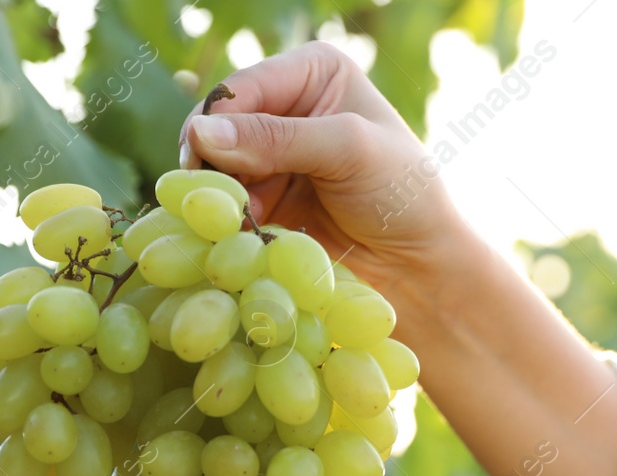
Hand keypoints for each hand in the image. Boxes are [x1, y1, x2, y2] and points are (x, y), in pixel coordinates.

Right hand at [178, 42, 474, 313]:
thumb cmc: (401, 194)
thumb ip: (277, 139)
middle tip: (213, 195)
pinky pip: (226, 199)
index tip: (200, 159)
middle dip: (212, 159)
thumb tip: (201, 133)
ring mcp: (274, 153)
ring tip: (230, 218)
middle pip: (220, 124)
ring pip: (217, 164)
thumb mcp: (347, 152)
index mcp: (314, 72)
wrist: (417, 263)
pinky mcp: (267, 197)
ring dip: (218, 192)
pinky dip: (225, 216)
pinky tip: (236, 232)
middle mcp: (289, 104)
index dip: (216, 120)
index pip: (244, 88)